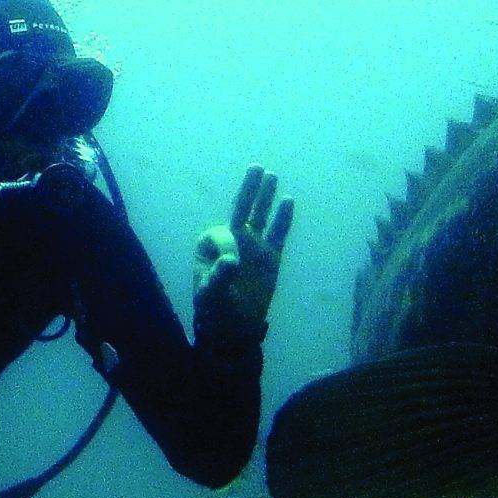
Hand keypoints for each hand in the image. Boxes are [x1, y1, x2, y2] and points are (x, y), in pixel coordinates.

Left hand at [193, 165, 293, 348]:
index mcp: (209, 246)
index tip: (234, 266)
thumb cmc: (215, 312)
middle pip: (240, 209)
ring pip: (259, 216)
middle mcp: (231, 241)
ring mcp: (252, 247)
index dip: (229, 246)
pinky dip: (283, 219)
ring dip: (264, 197)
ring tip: (270, 175)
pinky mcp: (270, 258)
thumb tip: (233, 260)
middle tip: (256, 168)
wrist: (234, 329)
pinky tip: (288, 201)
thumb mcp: (211, 297)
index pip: (223, 235)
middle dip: (248, 189)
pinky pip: (277, 234)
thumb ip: (219, 278)